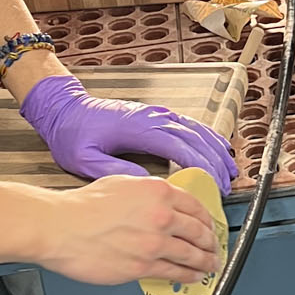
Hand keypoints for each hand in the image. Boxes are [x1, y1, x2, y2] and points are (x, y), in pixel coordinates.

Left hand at [21, 74, 236, 192]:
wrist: (64, 108)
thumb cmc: (72, 134)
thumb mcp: (84, 158)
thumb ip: (114, 170)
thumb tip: (146, 182)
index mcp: (137, 127)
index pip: (179, 146)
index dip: (200, 165)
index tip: (213, 184)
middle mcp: (152, 117)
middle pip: (194, 138)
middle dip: (214, 162)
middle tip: (226, 186)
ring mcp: (156, 113)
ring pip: (195, 129)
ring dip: (215, 149)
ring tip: (229, 171)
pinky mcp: (155, 114)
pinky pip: (189, 124)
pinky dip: (207, 136)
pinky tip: (217, 149)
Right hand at [42, 176, 223, 284]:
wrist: (61, 227)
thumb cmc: (82, 207)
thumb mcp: (122, 184)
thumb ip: (148, 193)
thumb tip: (161, 201)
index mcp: (158, 192)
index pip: (195, 207)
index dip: (206, 219)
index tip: (209, 225)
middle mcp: (161, 216)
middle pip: (198, 232)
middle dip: (210, 242)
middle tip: (213, 247)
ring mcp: (154, 243)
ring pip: (191, 255)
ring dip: (205, 262)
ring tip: (210, 265)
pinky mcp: (143, 266)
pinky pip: (175, 272)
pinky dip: (189, 276)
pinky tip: (193, 277)